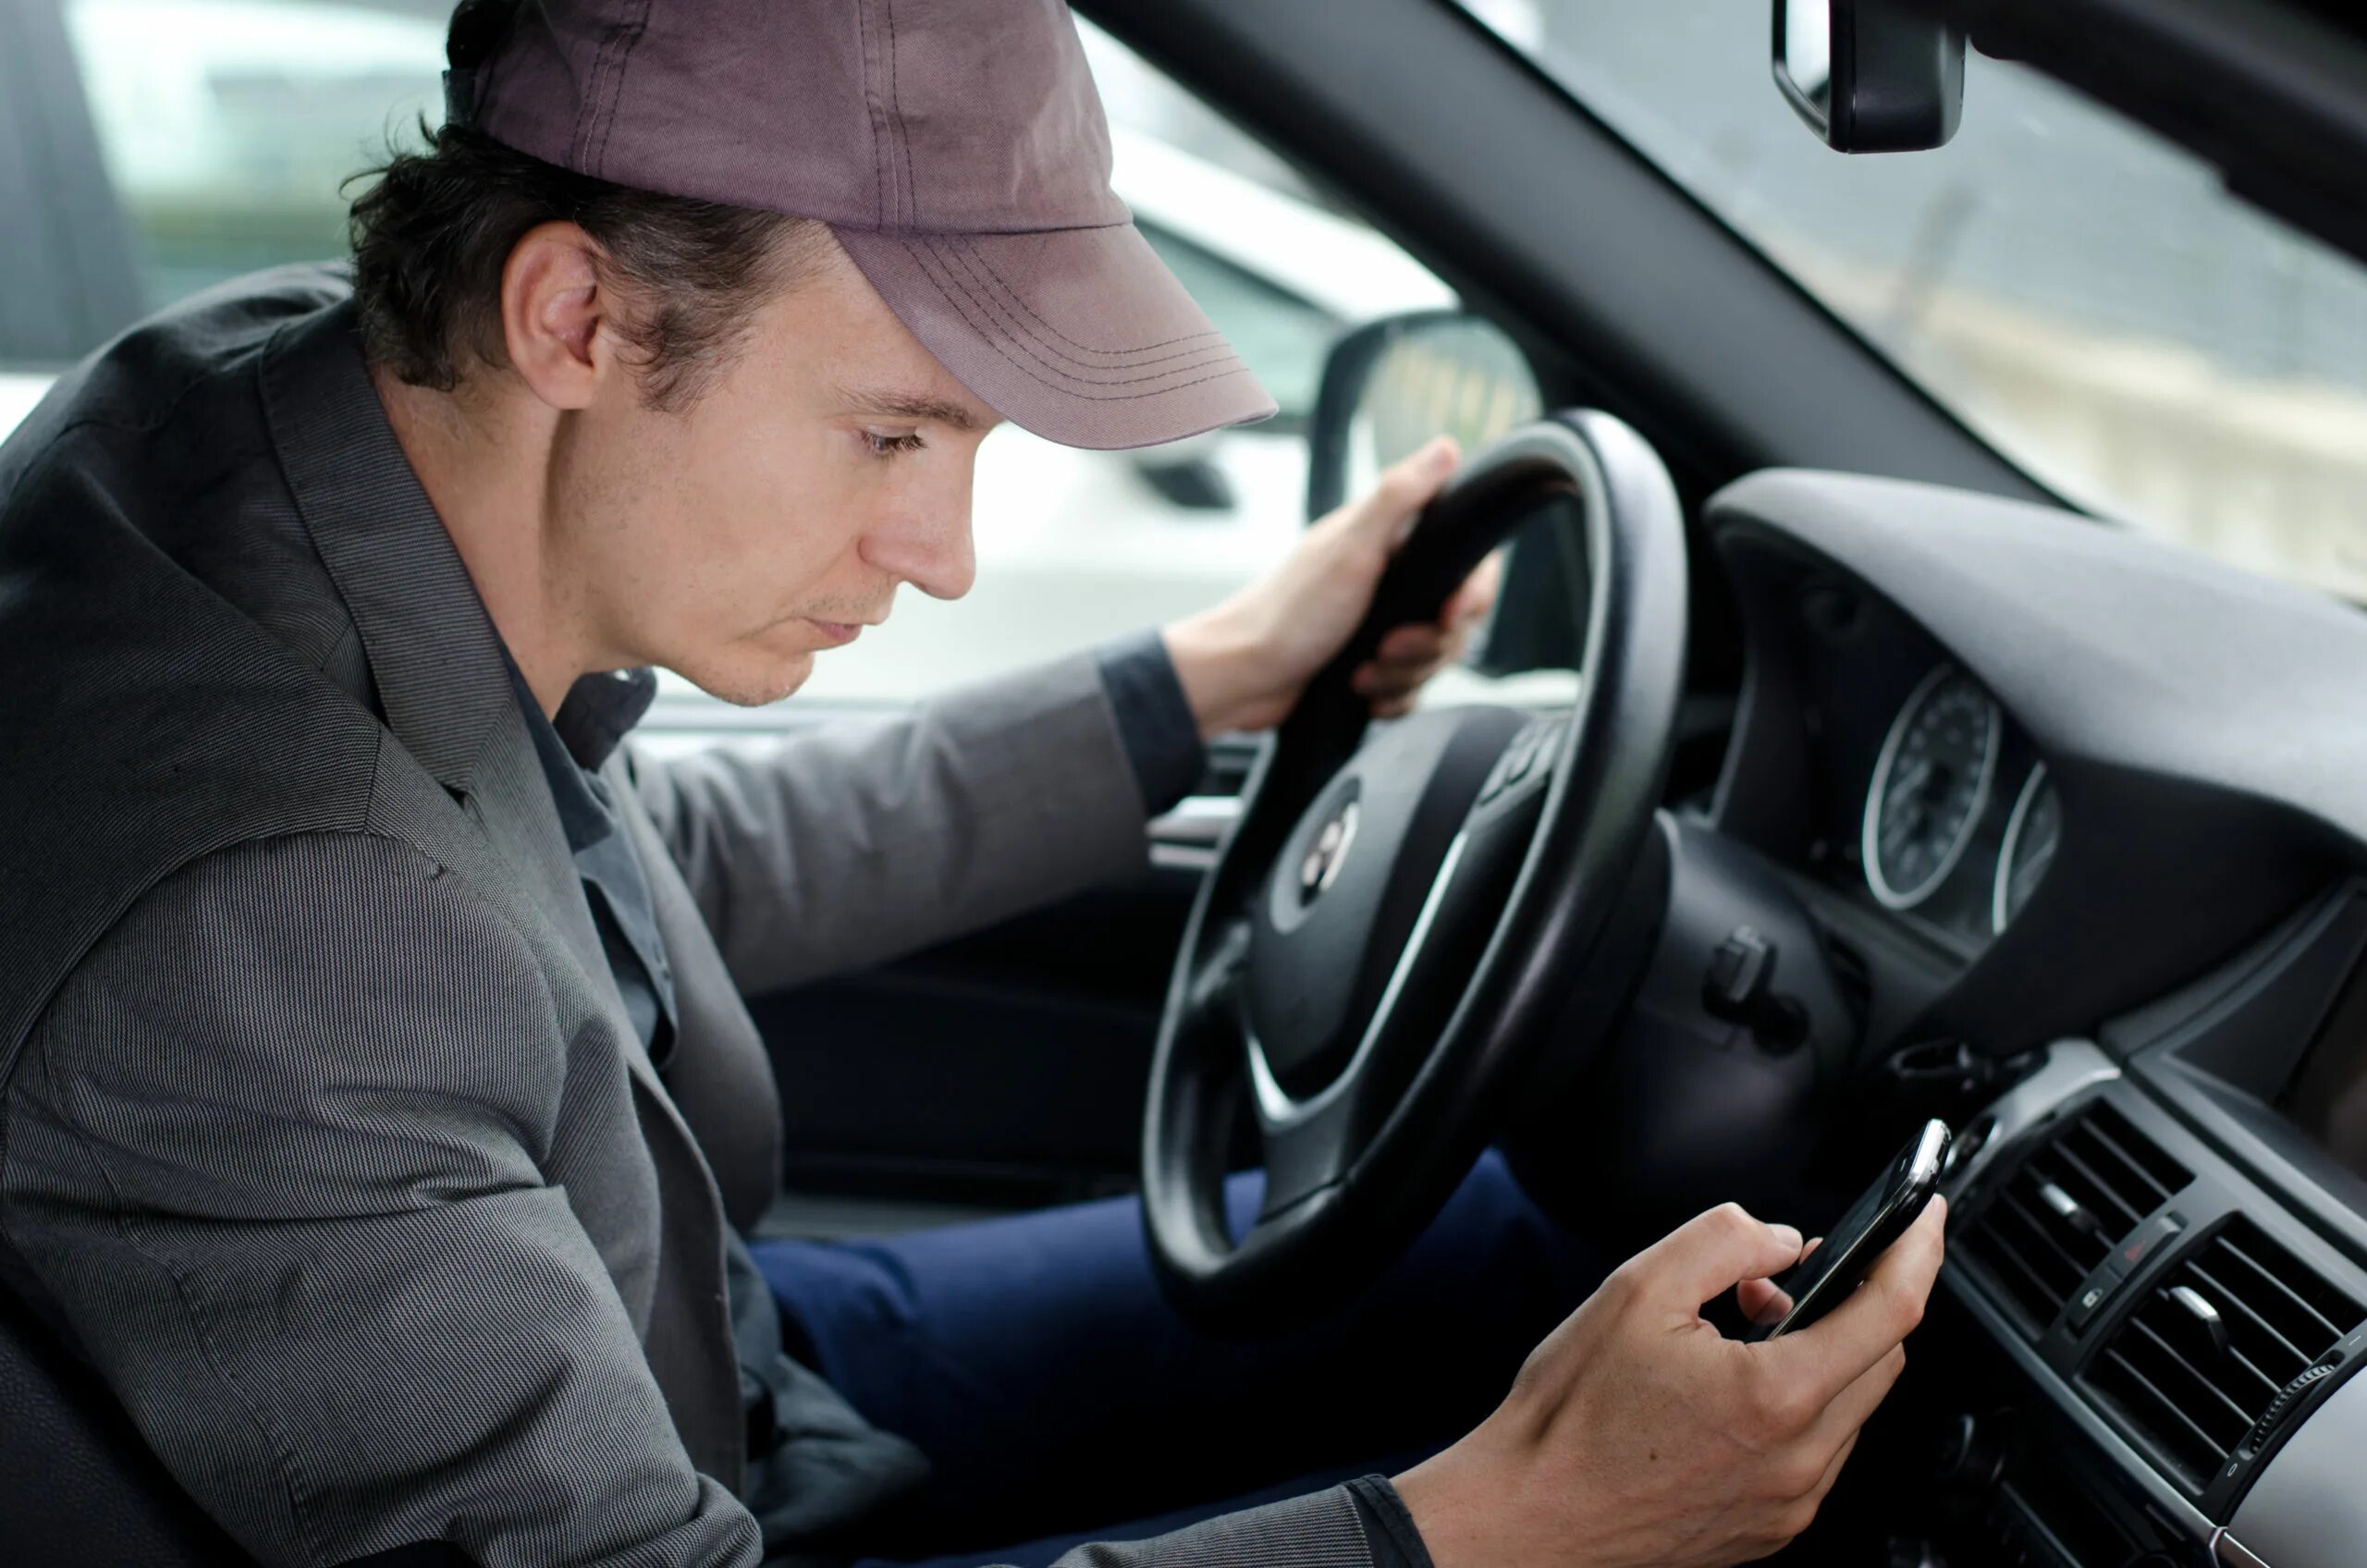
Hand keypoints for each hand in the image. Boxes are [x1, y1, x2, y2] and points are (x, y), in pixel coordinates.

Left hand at [1160, 437, 1499, 737]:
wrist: (1243, 678)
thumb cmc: (1289, 612)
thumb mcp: (1351, 549)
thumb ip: (1399, 497)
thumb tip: (1445, 448)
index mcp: (1390, 545)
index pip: (1468, 564)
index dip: (1472, 594)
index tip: (1451, 612)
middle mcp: (1390, 582)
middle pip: (1453, 621)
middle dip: (1426, 645)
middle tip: (1386, 646)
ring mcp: (1380, 626)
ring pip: (1431, 659)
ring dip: (1401, 675)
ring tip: (1362, 674)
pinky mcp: (1370, 666)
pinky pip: (1409, 689)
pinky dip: (1391, 697)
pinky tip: (1364, 694)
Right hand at [1394, 1198, 1945, 1567]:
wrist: (1531, 1516)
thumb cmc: (1571, 1420)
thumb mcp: (1635, 1290)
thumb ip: (1721, 1242)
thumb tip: (1778, 1238)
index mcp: (1775, 1396)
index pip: (1890, 1311)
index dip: (1916, 1251)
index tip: (1924, 1217)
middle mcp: (1799, 1460)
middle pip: (1881, 1359)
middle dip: (1850, 1301)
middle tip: (1777, 1276)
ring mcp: (1790, 1502)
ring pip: (1849, 1406)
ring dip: (1820, 1354)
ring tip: (1738, 1332)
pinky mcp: (1772, 1527)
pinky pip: (1817, 1451)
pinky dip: (1797, 1405)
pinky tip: (1732, 1388)